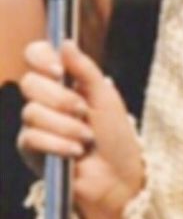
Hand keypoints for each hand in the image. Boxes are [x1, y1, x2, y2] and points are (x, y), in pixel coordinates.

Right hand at [18, 39, 145, 218]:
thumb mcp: (106, 97)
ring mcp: (36, 125)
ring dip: (65, 126)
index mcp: (64, 81)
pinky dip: (57, 144)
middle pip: (30, 83)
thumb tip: (65, 42)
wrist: (117, 177)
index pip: (36, 56)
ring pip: (31, 112)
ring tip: (86, 138)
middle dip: (61, 99)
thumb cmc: (116, 137)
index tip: (59, 71)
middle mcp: (46, 100)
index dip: (41, 58)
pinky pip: (31, 138)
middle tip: (83, 111)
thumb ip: (85, 70)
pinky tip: (75, 152)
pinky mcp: (31, 150)